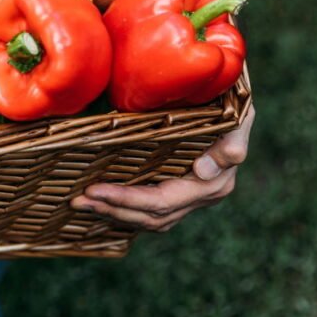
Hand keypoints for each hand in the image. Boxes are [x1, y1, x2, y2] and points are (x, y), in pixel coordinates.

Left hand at [71, 105, 254, 231]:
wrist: (233, 98)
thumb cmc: (232, 102)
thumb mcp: (239, 116)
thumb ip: (231, 142)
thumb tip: (203, 171)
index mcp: (213, 184)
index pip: (162, 201)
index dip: (127, 200)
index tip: (95, 190)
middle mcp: (202, 197)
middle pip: (151, 216)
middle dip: (112, 209)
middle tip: (77, 200)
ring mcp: (190, 198)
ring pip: (148, 219)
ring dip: (113, 213)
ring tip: (80, 203)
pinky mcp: (179, 192)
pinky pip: (149, 212)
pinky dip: (123, 210)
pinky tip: (99, 204)